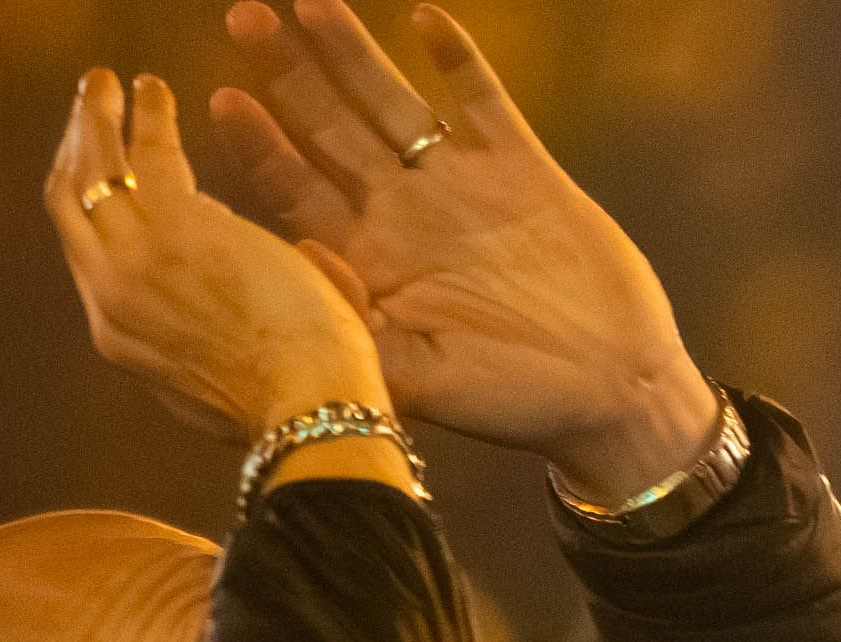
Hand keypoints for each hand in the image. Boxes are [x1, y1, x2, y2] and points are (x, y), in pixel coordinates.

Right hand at [41, 69, 391, 448]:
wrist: (315, 415)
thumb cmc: (306, 408)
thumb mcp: (240, 371)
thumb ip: (221, 320)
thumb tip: (245, 258)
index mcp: (128, 340)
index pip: (99, 260)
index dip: (108, 216)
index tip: (120, 184)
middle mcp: (112, 299)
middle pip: (71, 209)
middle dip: (76, 157)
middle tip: (89, 116)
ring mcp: (133, 261)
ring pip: (89, 174)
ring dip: (95, 123)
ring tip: (106, 86)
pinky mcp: (172, 227)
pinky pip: (142, 154)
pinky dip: (142, 117)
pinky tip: (151, 89)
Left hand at [210, 3, 711, 491]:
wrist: (617, 397)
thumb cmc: (515, 403)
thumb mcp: (420, 378)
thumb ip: (356, 324)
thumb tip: (300, 261)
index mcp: (372, 260)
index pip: (296, 189)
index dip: (260, 145)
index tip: (224, 102)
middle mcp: (406, 213)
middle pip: (329, 129)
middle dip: (288, 75)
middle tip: (246, 20)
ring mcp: (464, 188)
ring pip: (394, 104)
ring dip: (352, 54)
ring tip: (309, 4)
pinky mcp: (526, 174)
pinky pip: (484, 104)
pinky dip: (458, 62)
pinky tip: (426, 21)